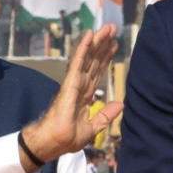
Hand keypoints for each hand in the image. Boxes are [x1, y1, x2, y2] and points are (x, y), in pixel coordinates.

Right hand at [21, 25, 121, 167]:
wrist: (52, 144)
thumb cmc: (67, 138)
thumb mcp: (93, 128)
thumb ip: (106, 115)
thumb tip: (121, 104)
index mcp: (85, 95)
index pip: (97, 72)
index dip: (105, 58)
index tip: (114, 45)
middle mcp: (80, 85)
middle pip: (93, 61)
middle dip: (103, 45)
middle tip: (112, 29)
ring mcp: (74, 83)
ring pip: (87, 58)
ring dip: (96, 43)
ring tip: (106, 28)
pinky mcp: (69, 84)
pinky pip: (78, 63)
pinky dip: (83, 49)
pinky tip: (90, 36)